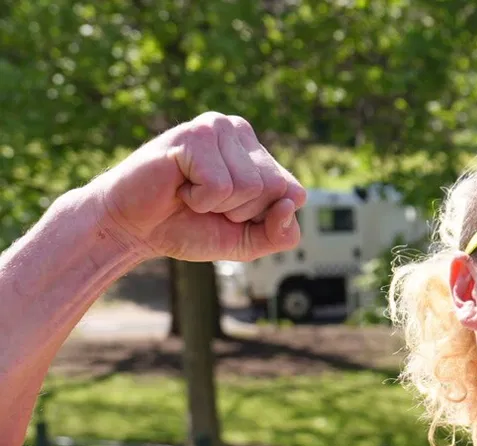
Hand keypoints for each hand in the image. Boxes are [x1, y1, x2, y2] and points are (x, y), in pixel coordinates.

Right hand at [84, 112, 305, 262]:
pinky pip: (220, 186)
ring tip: (191, 193)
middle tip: (207, 203)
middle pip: (276, 189)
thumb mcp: (247, 241)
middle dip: (242, 211)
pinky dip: (199, 199)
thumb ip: (280, 234)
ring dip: (218, 205)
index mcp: (259, 153)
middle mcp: (242, 131)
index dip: (264, 217)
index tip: (231, 213)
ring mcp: (218, 127)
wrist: (133, 227)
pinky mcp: (195, 134)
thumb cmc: (189, 227)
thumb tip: (290, 204)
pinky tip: (180, 185)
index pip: (296, 193)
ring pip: (250, 187)